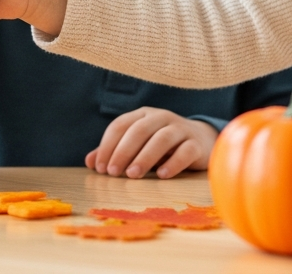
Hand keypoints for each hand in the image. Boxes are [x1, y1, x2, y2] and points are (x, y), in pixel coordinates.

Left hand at [86, 107, 217, 179]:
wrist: (201, 141)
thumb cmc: (162, 145)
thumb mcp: (138, 145)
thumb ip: (114, 151)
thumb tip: (89, 162)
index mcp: (143, 115)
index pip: (120, 125)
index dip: (107, 146)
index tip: (100, 168)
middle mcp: (161, 117)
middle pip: (139, 130)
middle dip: (123, 151)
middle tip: (113, 173)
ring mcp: (181, 129)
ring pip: (162, 139)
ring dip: (145, 157)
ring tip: (133, 175)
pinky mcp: (196, 144)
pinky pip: (185, 151)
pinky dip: (173, 163)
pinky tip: (161, 175)